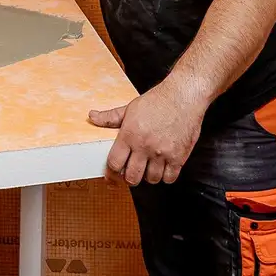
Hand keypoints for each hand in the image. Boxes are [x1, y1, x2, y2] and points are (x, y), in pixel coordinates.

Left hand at [88, 79, 205, 185]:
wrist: (183, 96)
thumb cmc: (158, 101)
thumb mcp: (129, 107)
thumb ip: (110, 117)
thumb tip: (92, 117)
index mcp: (130, 135)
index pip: (115, 164)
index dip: (112, 172)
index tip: (114, 173)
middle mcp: (145, 146)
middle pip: (132, 177)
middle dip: (129, 177)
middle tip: (132, 171)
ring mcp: (162, 153)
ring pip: (151, 179)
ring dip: (148, 176)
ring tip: (149, 167)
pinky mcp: (179, 156)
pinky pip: (169, 178)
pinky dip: (166, 176)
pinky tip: (163, 167)